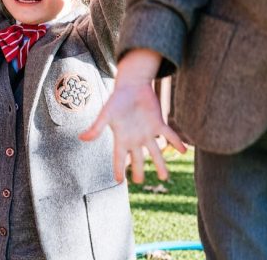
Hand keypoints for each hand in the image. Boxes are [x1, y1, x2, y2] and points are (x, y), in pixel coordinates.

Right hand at [80, 49, 185, 182]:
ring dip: (160, 164)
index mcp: (122, 138)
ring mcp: (148, 132)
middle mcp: (135, 138)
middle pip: (137, 158)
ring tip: (164, 177)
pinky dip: (177, 143)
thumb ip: (96, 128)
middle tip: (140, 181)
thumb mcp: (106, 114)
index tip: (118, 181)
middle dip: (138, 170)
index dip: (118, 169)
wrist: (132, 84)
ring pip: (155, 152)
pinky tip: (184, 151)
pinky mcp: (159, 123)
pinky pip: (170, 136)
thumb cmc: (117, 99)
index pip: (119, 158)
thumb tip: (81, 138)